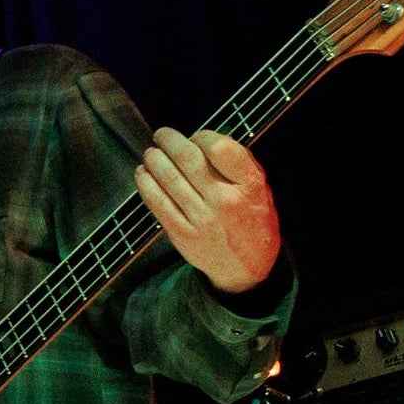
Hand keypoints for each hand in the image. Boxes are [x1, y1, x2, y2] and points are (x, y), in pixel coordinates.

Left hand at [136, 127, 280, 293]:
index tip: (195, 136)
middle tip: (162, 135)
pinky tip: (142, 174)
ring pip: (169, 179)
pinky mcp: (182, 234)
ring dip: (154, 160)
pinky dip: (146, 184)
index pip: (221, 148)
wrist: (247, 267)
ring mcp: (202, 219)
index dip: (202, 136)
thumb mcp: (260, 191)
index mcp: (250, 186)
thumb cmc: (252, 221)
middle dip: (170, 141)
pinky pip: (157, 203)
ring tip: (150, 153)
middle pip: (189, 160)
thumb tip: (202, 140)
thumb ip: (238, 166)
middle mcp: (226, 201)